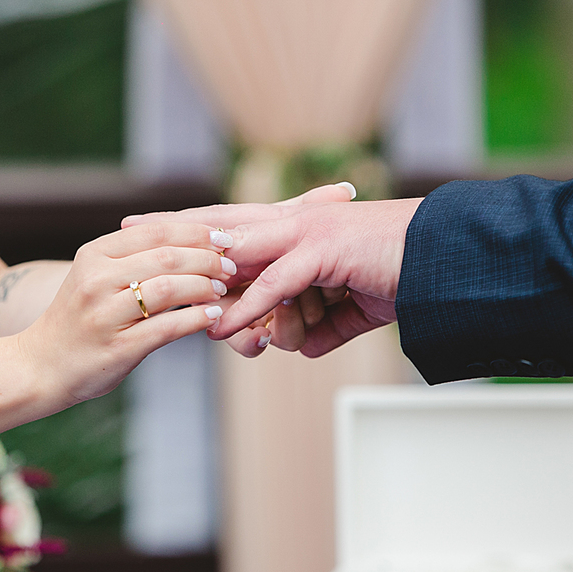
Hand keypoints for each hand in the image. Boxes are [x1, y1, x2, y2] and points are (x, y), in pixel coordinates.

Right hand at [20, 222, 232, 403]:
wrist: (41, 366)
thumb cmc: (78, 319)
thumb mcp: (94, 277)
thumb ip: (131, 258)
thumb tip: (188, 240)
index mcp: (94, 255)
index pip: (155, 232)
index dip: (195, 232)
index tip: (223, 238)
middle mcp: (96, 280)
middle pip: (166, 257)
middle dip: (207, 259)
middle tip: (230, 267)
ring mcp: (105, 314)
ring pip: (169, 289)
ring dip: (204, 287)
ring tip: (222, 290)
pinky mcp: (118, 347)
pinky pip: (167, 327)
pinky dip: (196, 319)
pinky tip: (213, 316)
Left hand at [124, 197, 421, 356]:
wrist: (445, 258)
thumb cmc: (402, 273)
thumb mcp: (353, 305)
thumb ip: (322, 324)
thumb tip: (298, 348)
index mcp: (297, 228)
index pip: (230, 223)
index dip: (188, 225)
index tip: (147, 228)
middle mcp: (295, 223)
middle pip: (220, 224)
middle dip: (172, 230)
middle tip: (127, 230)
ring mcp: (307, 235)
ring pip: (242, 256)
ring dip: (209, 286)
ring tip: (185, 315)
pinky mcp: (325, 255)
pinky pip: (276, 287)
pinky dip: (252, 311)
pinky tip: (226, 330)